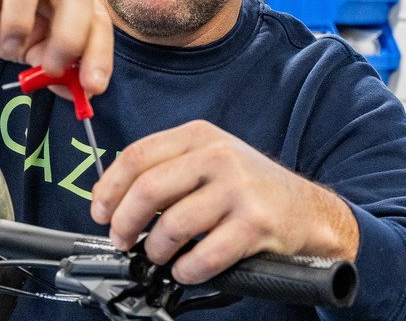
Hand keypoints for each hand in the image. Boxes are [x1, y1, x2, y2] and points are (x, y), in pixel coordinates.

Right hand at [0, 0, 112, 95]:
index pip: (96, 17)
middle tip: (53, 68)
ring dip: (20, 21)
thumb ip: (55, 67)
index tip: (93, 86)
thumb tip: (81, 95)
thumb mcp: (32, 47)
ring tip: (10, 48)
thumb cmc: (0, 18)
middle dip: (70, 32)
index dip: (99, 52)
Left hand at [90, 120, 357, 283]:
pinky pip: (204, 255)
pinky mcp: (255, 224)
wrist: (305, 208)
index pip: (137, 155)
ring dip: (155, 250)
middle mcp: (218, 155)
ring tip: (158, 256)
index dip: (109, 187)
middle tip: (120, 240)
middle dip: (124, 222)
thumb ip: (166, 168)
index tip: (99, 211)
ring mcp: (237, 189)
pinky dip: (187, 270)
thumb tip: (112, 197)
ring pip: (172, 225)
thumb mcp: (208, 159)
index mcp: (199, 135)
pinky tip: (187, 269)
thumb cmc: (247, 186)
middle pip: (148, 188)